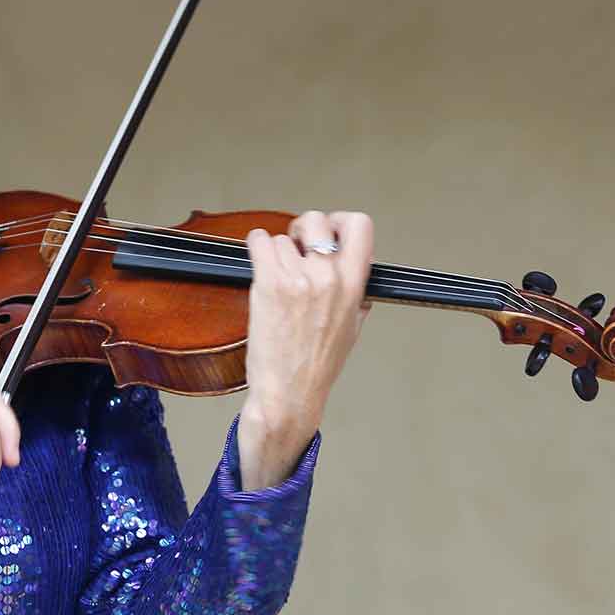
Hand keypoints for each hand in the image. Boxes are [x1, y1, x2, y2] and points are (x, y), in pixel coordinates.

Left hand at [240, 210, 374, 479]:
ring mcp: (299, 279)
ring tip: (275, 281)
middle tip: (293, 249)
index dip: (339, 222)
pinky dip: (255, 247)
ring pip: (281, 239)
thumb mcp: (351, 329)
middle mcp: (329, 277)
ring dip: (275, 254)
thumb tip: (358, 275)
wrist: (288, 393)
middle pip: (315, 220)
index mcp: (354, 286)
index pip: (360, 226)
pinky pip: (259, 242)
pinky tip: (257, 262)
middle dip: (301, 230)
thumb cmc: (316, 367)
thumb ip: (356, 297)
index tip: (326, 233)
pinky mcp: (270, 284)